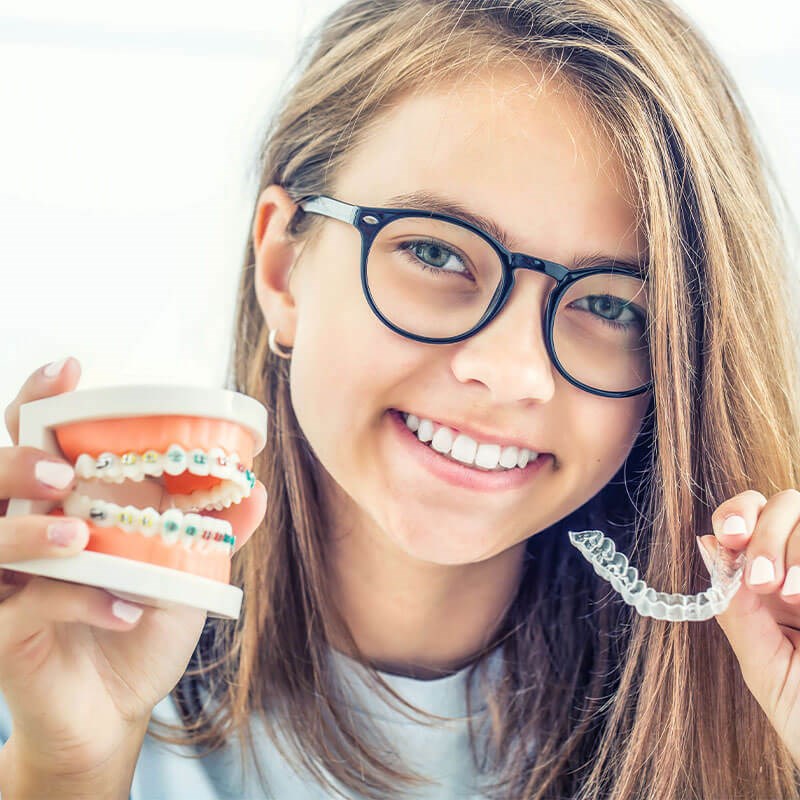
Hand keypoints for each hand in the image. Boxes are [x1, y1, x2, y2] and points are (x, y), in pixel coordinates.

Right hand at [0, 358, 267, 778]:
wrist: (117, 704)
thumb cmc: (142, 620)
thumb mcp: (184, 571)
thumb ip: (210, 528)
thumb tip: (256, 491)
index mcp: (64, 502)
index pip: (34, 436)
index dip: (40, 398)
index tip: (70, 370)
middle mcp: (24, 530)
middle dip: (18, 463)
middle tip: (62, 473)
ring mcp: (7, 581)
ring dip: (30, 532)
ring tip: (78, 537)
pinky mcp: (3, 632)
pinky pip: (24, 604)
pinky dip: (78, 601)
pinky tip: (126, 610)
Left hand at [698, 489, 799, 767]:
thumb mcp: (765, 667)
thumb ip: (737, 608)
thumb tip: (708, 544)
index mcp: (772, 584)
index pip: (750, 517)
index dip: (737, 513)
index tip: (730, 536)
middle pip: (786, 504)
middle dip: (766, 533)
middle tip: (761, 581)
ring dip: (796, 547)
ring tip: (793, 596)